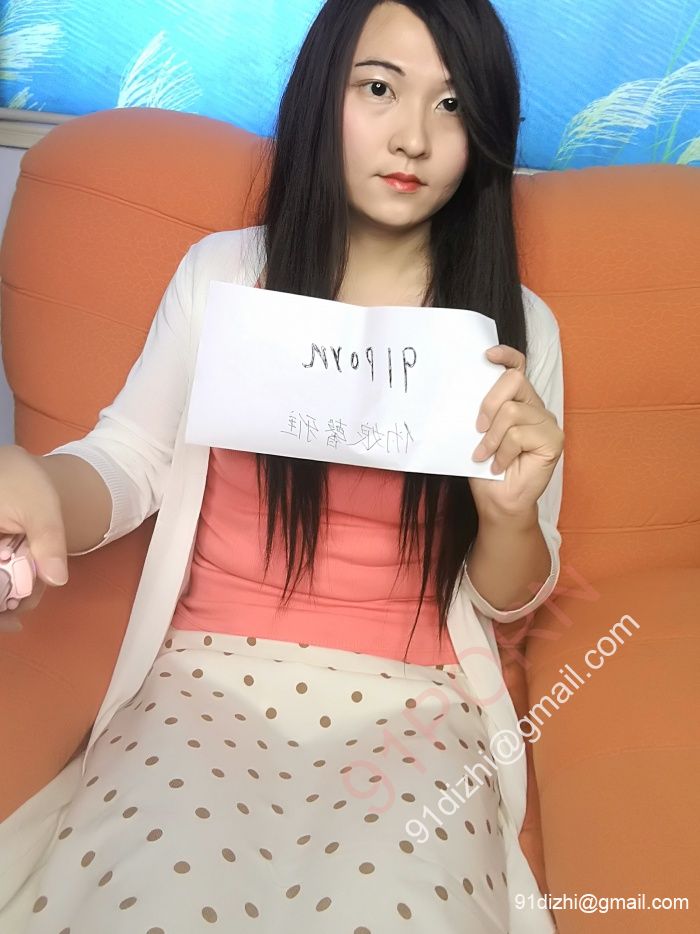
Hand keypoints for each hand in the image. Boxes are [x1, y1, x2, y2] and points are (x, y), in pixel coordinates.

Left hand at [469, 344, 562, 520]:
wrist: (497, 500)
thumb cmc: (485, 468)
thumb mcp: (477, 433)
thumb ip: (480, 410)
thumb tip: (465, 388)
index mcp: (518, 400)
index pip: (517, 367)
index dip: (506, 355)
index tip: (487, 355)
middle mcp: (535, 406)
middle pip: (513, 380)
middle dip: (488, 403)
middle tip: (477, 429)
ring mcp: (547, 422)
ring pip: (512, 411)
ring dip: (492, 437)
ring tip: (485, 455)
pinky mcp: (553, 440)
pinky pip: (519, 435)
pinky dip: (502, 452)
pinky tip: (499, 466)